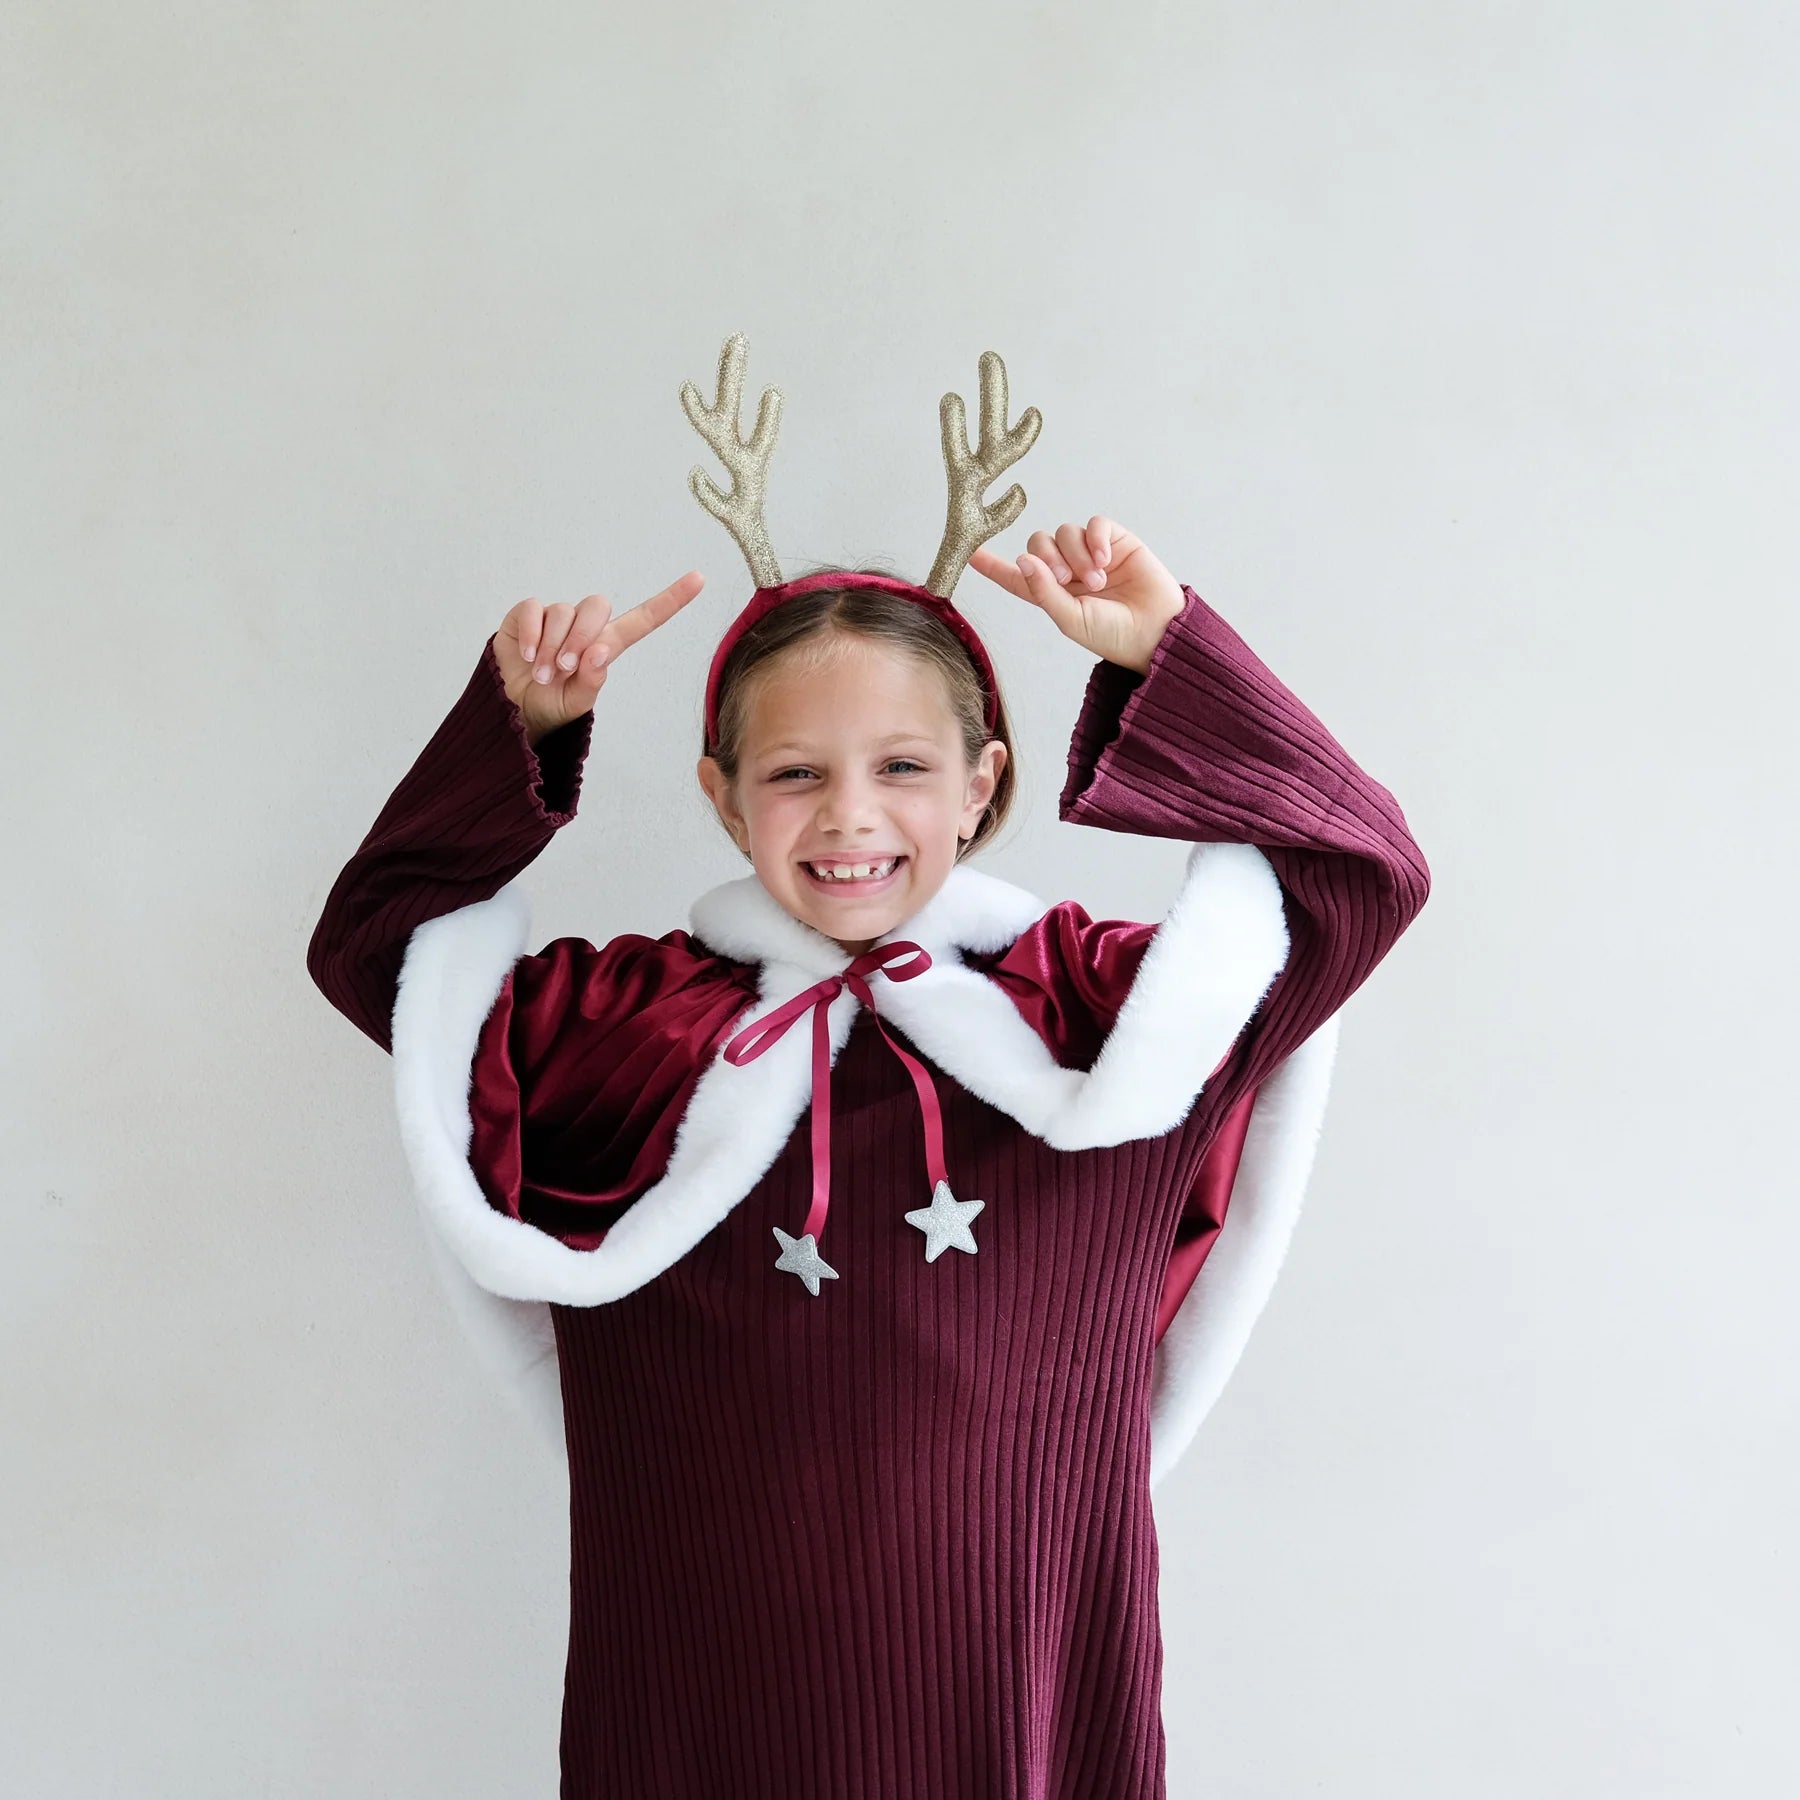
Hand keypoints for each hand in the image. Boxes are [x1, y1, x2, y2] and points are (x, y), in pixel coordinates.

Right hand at [492, 570, 705, 745]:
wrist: (513, 708)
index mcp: (606, 645)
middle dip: (582, 637)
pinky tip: (528, 655)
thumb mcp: (576, 703)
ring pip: (563, 611)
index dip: (671, 599)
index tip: (699, 579)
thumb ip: (591, 681)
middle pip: (597, 606)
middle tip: (565, 668)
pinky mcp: (527, 614)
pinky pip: (533, 609)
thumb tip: (598, 653)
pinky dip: (532, 634)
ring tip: (543, 673)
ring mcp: (555, 617)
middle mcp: (584, 626)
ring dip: (552, 646)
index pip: (644, 619)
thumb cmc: (551, 704)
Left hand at [968, 517, 1184, 674]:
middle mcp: (1068, 570)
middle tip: (1068, 580)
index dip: (992, 564)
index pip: (1016, 575)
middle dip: (1047, 558)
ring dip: (1076, 555)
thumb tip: (1022, 559)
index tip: (968, 553)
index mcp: (1051, 593)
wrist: (1156, 631)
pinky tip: (1105, 559)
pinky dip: (1095, 538)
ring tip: (1097, 581)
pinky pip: (1095, 524)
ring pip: (1065, 532)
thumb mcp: (1070, 619)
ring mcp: (1091, 553)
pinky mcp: (1115, 540)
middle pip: (1038, 544)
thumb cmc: (1112, 634)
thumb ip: (1044, 591)